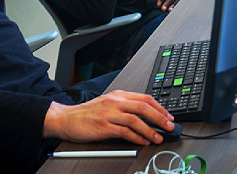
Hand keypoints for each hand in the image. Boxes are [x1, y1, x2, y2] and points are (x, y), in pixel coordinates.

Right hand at [43, 91, 173, 144]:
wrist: (66, 118)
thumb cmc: (87, 113)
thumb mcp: (108, 104)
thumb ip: (125, 107)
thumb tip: (146, 116)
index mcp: (118, 95)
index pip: (144, 98)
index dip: (159, 107)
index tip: (168, 116)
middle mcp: (115, 102)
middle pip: (144, 107)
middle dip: (160, 117)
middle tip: (170, 126)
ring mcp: (110, 114)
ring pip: (136, 119)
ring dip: (150, 130)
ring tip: (158, 138)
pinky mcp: (104, 127)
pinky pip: (125, 132)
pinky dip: (136, 137)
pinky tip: (143, 141)